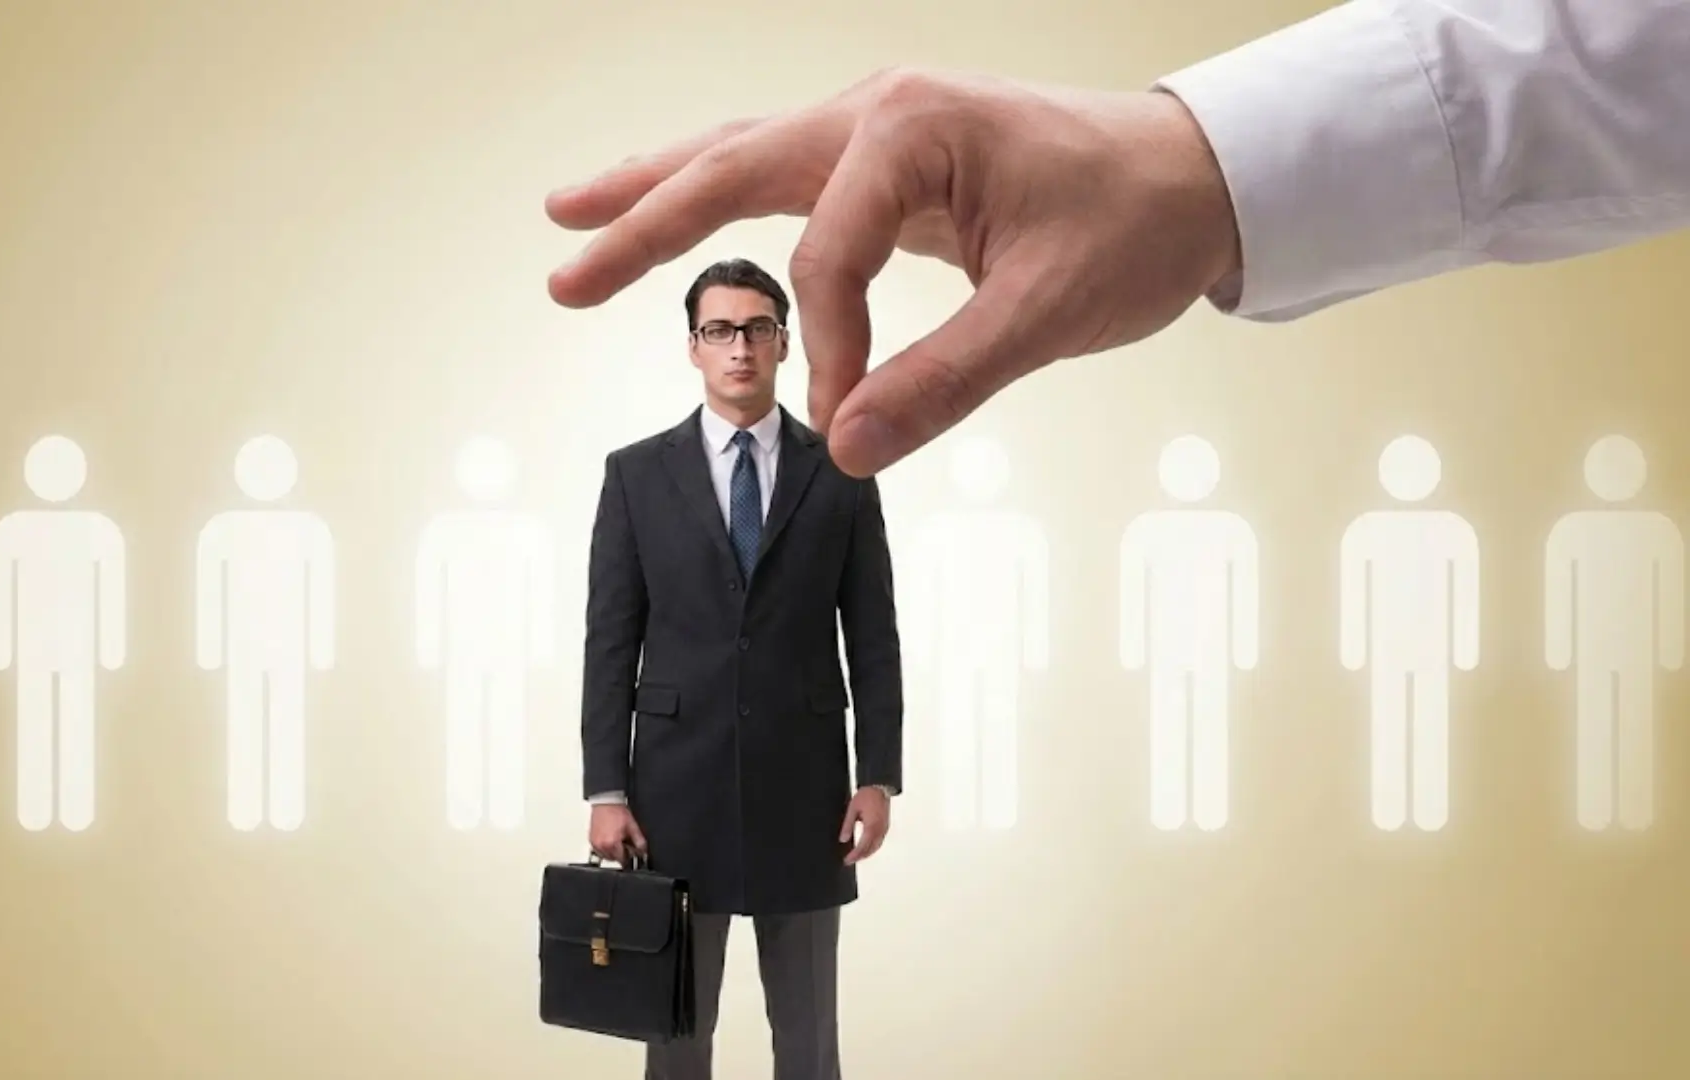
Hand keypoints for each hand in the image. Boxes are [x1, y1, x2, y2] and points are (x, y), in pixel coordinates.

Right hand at [544, 67, 1239, 477]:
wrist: (1197, 177)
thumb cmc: (1135, 224)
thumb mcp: (1048, 312)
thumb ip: (944, 382)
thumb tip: (844, 449)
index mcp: (912, 131)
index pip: (824, 258)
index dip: (828, 352)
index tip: (849, 421)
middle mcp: (878, 111)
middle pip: (729, 165)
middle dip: (640, 224)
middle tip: (561, 275)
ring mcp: (878, 126)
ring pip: (739, 155)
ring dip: (656, 192)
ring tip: (571, 217)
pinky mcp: (888, 156)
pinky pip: (780, 173)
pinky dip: (716, 193)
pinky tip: (674, 209)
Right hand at [589, 803, 647, 863]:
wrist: (606, 802)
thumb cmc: (617, 812)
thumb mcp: (632, 826)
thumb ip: (639, 841)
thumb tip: (643, 852)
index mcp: (612, 843)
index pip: (622, 860)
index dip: (629, 856)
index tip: (631, 851)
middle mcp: (602, 846)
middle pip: (614, 860)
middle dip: (621, 854)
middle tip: (624, 843)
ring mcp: (595, 844)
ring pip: (606, 857)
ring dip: (612, 853)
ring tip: (616, 840)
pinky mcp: (591, 841)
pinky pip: (599, 852)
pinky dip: (605, 849)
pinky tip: (609, 840)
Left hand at [839, 786, 890, 864]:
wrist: (880, 786)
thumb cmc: (867, 795)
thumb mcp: (853, 809)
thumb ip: (848, 825)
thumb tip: (843, 839)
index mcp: (871, 827)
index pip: (862, 847)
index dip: (854, 855)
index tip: (847, 860)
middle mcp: (880, 830)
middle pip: (870, 849)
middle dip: (860, 857)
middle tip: (849, 860)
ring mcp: (884, 828)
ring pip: (876, 846)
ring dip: (867, 853)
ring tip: (856, 856)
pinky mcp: (885, 826)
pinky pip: (879, 841)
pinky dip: (872, 847)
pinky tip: (866, 847)